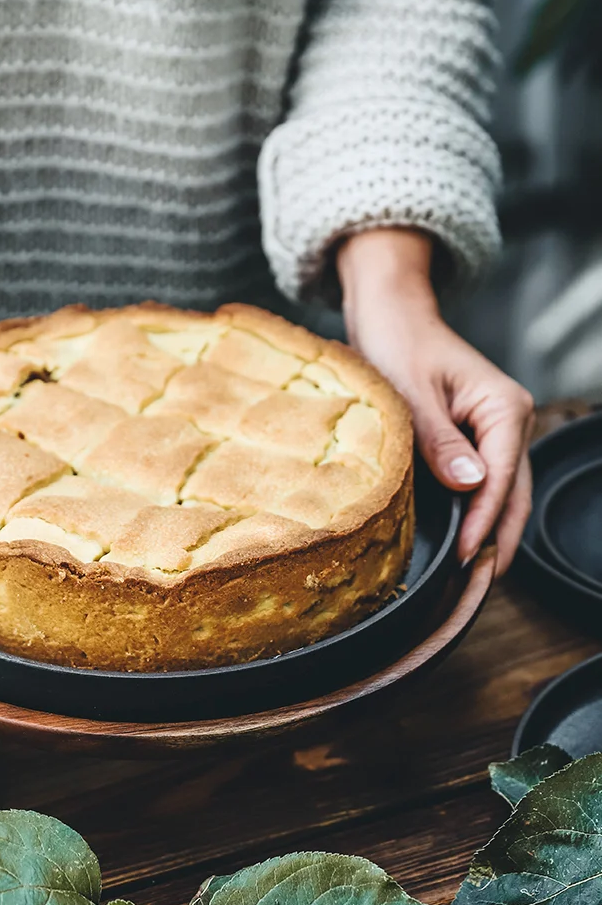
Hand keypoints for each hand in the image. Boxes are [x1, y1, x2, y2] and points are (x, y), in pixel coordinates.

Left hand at [338, 230, 533, 575]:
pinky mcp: (476, 442)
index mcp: (505, 408)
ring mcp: (496, 434)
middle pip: (513, 496)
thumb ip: (439, 439)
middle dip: (497, 543)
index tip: (464, 560)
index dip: (483, 523)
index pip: (500, 480)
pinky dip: (477, 517)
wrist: (391, 315)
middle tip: (472, 590)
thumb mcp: (411, 390)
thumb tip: (470, 485)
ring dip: (490, 536)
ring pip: (504, 497)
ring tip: (469, 581)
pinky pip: (484, 488)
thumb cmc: (398, 342)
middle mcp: (510, 423)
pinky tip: (460, 546)